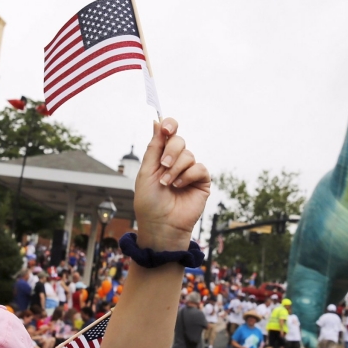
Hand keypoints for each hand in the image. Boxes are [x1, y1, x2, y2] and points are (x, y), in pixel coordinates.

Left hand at [134, 118, 209, 249]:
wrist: (160, 224)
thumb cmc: (149, 202)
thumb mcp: (146, 172)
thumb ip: (154, 148)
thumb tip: (156, 122)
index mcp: (161, 157)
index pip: (169, 133)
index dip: (169, 125)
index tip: (165, 128)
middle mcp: (176, 161)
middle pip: (179, 140)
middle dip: (170, 151)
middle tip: (163, 166)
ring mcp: (189, 171)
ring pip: (188, 155)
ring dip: (175, 169)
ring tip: (167, 184)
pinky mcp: (201, 181)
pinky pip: (198, 168)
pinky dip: (187, 176)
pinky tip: (179, 186)